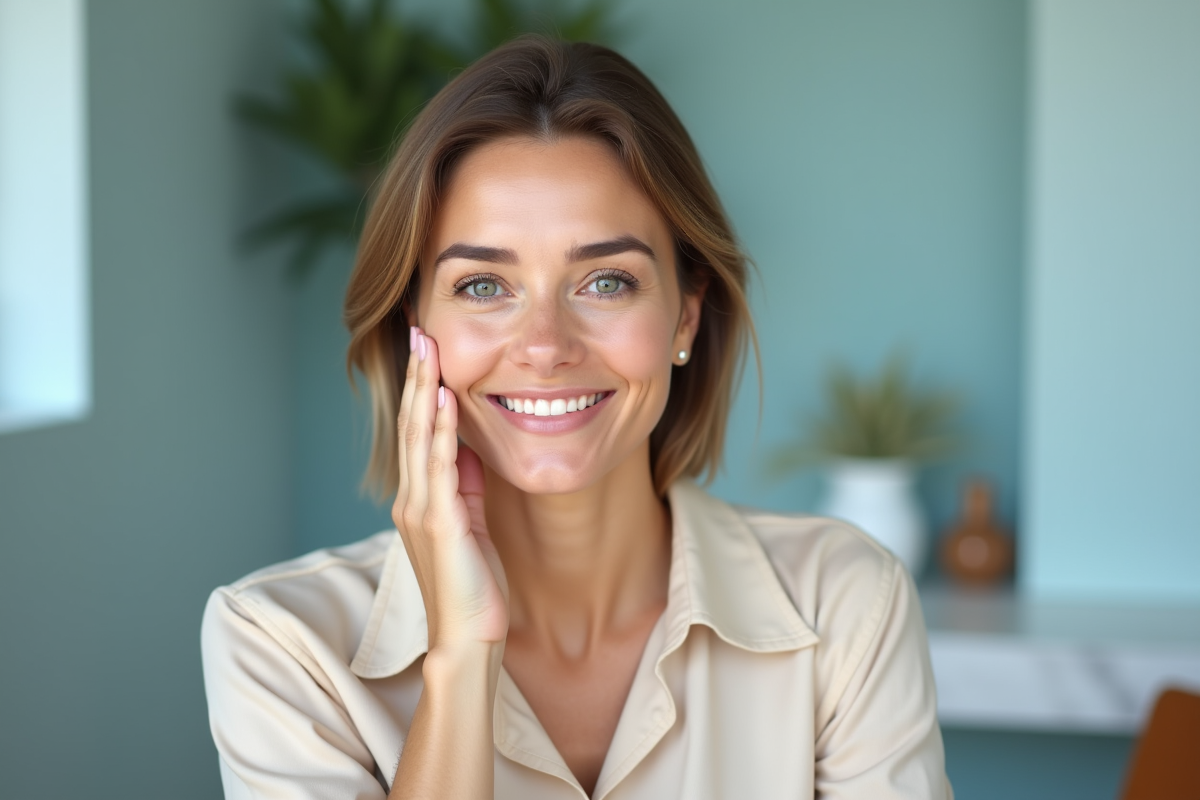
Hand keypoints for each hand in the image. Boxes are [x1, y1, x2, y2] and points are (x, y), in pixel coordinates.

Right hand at [393, 328, 508, 649]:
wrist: (468, 637)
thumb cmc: (473, 586)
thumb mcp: (471, 523)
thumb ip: (465, 484)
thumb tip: (468, 445)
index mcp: (417, 498)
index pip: (415, 431)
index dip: (419, 387)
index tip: (425, 348)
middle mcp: (411, 498)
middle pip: (409, 423)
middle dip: (415, 375)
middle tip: (418, 329)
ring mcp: (422, 509)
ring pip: (419, 437)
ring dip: (424, 389)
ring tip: (428, 348)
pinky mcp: (441, 523)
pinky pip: (440, 467)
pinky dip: (441, 430)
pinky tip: (446, 399)